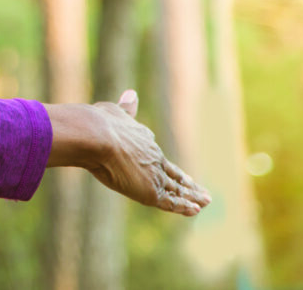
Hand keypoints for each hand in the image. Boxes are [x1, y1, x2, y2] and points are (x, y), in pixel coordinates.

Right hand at [47, 90, 210, 216]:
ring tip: (205, 202)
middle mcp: (152, 157)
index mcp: (144, 140)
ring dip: (191, 196)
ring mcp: (152, 174)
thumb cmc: (100, 123)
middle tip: (200, 190)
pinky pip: (170, 201)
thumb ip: (125, 108)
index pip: (157, 156)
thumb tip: (132, 94)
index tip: (177, 171)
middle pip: (172, 173)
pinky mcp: (150, 190)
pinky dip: (183, 206)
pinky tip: (195, 209)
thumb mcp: (113, 112)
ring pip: (176, 188)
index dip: (166, 165)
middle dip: (186, 183)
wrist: (97, 136)